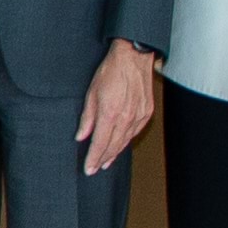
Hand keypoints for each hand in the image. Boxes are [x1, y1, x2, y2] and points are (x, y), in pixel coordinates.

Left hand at [77, 40, 163, 176]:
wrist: (133, 58)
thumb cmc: (111, 71)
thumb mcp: (91, 93)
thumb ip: (87, 117)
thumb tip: (81, 135)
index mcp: (110, 114)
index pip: (100, 144)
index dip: (93, 158)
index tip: (88, 169)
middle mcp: (126, 118)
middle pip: (113, 146)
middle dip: (103, 159)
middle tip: (95, 168)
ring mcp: (138, 116)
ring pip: (125, 142)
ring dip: (115, 153)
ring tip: (106, 162)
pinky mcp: (146, 112)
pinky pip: (135, 132)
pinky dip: (126, 141)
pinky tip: (121, 145)